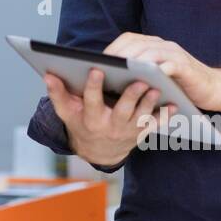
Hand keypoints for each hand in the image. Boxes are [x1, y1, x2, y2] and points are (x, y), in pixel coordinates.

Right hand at [43, 69, 176, 167]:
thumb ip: (58, 94)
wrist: (99, 151)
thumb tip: (48, 74)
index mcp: (91, 119)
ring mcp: (128, 131)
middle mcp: (111, 126)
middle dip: (131, 96)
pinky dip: (165, 116)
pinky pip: (155, 126)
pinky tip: (173, 105)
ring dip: (149, 104)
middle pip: (122, 111)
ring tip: (156, 88)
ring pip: (141, 117)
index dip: (93, 87)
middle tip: (139, 80)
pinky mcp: (141, 133)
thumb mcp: (67, 112)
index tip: (96, 69)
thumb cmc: (81, 124)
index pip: (91, 101)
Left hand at [103, 32, 220, 112]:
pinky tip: (145, 80)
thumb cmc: (177, 86)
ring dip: (133, 61)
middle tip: (104, 67)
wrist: (211, 89)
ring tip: (119, 72)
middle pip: (135, 44)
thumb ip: (136, 74)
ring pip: (149, 52)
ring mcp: (174, 53)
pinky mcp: (185, 65)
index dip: (111, 49)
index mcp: (151, 46)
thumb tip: (106, 81)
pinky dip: (156, 71)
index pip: (126, 41)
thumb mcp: (153, 78)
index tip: (95, 62)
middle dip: (118, 55)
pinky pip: (168, 65)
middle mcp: (161, 45)